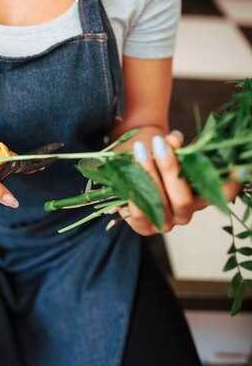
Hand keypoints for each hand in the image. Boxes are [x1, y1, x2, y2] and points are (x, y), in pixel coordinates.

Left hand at [119, 130, 241, 235]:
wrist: (130, 158)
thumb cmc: (155, 151)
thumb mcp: (167, 145)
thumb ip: (173, 144)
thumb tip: (174, 139)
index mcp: (201, 195)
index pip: (223, 195)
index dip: (230, 184)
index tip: (236, 168)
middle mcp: (186, 212)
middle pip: (183, 200)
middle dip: (170, 170)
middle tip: (160, 144)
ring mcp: (165, 222)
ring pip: (160, 205)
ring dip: (149, 176)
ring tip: (140, 151)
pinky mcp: (142, 225)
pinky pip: (139, 214)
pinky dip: (134, 195)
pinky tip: (129, 177)